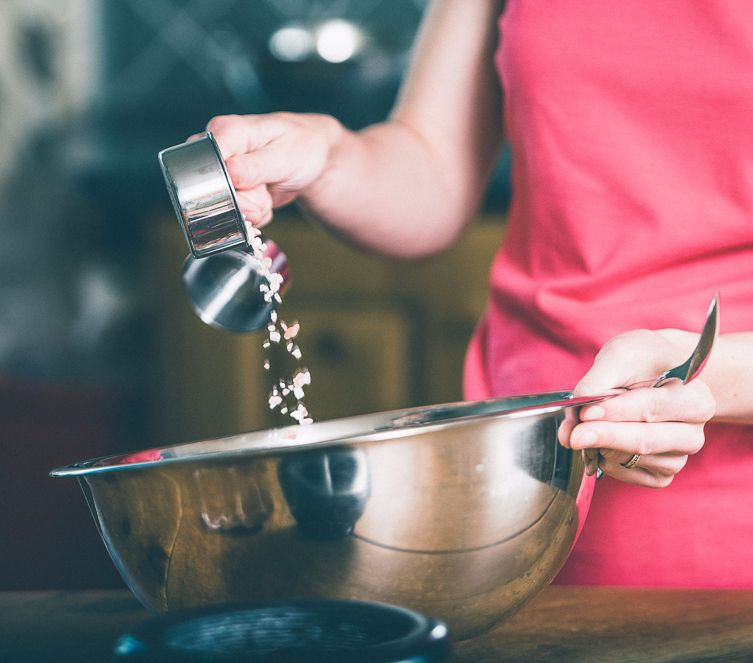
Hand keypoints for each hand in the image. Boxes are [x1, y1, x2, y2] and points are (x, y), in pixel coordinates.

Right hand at [195, 112, 340, 226]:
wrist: (313, 157)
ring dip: (252, 209)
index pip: (208, 166)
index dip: (227, 187)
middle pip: (214, 192)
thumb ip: (255, 166)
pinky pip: (235, 213)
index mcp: (226, 131)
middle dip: (245, 202)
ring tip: (267, 192)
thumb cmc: (301, 146)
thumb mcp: (283, 156)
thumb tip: (229, 172)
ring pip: (225, 207)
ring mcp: (222, 170)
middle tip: (265, 193)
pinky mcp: (228, 187)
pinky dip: (253, 213)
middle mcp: (218, 149)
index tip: (254, 189)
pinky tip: (264, 199)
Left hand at [558, 329, 715, 487]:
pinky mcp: (663, 474)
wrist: (656, 372)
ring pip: (633, 459)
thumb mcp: (620, 356)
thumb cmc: (641, 361)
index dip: (616, 412)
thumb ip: (594, 387)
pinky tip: (601, 444)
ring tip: (590, 426)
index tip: (586, 413)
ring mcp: (680, 456)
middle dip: (605, 436)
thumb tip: (571, 429)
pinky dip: (607, 462)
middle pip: (646, 441)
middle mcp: (694, 432)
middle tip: (574, 435)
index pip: (652, 408)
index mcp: (695, 398)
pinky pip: (629, 475)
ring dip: (602, 446)